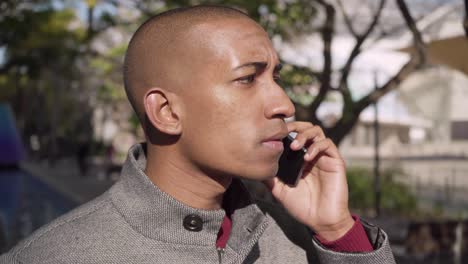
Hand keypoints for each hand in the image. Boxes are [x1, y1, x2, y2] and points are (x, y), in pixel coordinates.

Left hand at [263, 122, 353, 240]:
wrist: (321, 221)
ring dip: (305, 134)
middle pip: (306, 128)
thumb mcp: (280, 190)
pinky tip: (307, 157)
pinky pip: (328, 144)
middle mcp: (312, 154)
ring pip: (317, 132)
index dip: (285, 129)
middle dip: (295, 126)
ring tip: (294, 146)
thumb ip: (269, 177)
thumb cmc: (302, 207)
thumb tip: (253, 166)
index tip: (273, 131)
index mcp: (299, 158)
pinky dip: (317, 146)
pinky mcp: (335, 162)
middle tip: (284, 132)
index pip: (294, 135)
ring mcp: (324, 157)